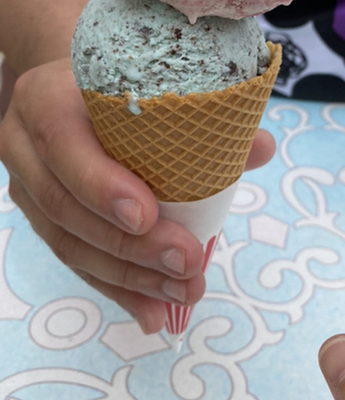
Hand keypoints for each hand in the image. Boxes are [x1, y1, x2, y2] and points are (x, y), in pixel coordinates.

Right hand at [0, 58, 275, 333]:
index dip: (100, 184)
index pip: (63, 142)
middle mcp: (27, 146)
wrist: (72, 94)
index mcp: (48, 99)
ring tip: (183, 293)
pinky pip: (77, 262)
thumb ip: (204, 116)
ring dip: (130, 277)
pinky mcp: (42, 220)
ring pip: (69, 244)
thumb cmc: (120, 88)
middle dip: (129, 246)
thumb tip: (262, 148)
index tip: (147, 216)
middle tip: (186, 264)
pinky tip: (154, 312)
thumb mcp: (150, 88)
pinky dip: (119, 289)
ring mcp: (28, 187)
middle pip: (66, 206)